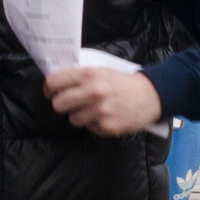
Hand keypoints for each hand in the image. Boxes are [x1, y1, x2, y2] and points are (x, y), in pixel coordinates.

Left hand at [46, 67, 162, 136]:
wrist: (150, 95)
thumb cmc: (122, 82)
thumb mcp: (100, 70)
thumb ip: (79, 76)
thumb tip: (55, 83)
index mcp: (88, 74)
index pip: (54, 82)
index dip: (49, 89)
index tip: (52, 92)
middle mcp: (93, 92)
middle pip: (58, 104)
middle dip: (62, 104)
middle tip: (71, 103)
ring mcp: (100, 111)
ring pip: (72, 119)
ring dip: (79, 116)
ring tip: (93, 109)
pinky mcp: (107, 127)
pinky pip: (89, 128)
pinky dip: (95, 124)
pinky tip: (106, 116)